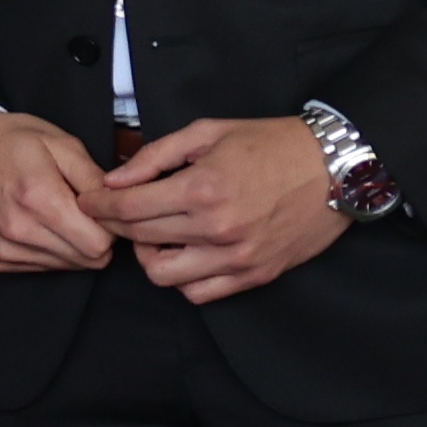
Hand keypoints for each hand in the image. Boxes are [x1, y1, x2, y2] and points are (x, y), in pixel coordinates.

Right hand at [0, 107, 122, 273]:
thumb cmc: (10, 142)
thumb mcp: (62, 144)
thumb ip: (94, 178)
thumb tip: (117, 207)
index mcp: (38, 196)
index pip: (99, 242)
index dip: (110, 226)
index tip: (101, 209)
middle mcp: (18, 228)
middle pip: (88, 259)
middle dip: (96, 237)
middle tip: (85, 212)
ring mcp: (4, 247)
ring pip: (67, 266)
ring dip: (73, 245)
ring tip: (60, 216)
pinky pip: (42, 267)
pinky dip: (50, 251)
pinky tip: (40, 225)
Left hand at [104, 115, 347, 303]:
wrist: (336, 168)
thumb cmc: (272, 144)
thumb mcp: (208, 132)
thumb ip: (155, 156)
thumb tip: (114, 179)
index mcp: (202, 188)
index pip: (129, 208)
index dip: (99, 205)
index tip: (89, 201)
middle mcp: (217, 228)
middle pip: (139, 239)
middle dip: (115, 225)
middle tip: (113, 213)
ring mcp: (236, 257)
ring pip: (164, 276)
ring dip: (149, 256)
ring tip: (154, 235)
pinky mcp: (255, 275)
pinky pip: (199, 293)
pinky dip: (182, 278)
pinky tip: (184, 254)